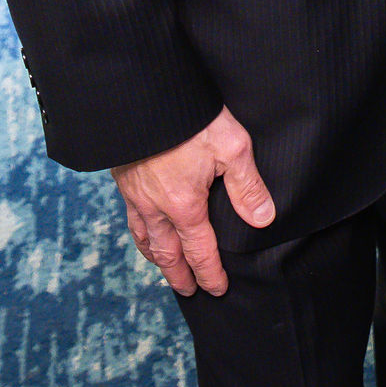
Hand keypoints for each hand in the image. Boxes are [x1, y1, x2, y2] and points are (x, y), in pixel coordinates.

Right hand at [112, 107, 274, 295]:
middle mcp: (156, 207)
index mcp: (185, 205)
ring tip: (164, 268)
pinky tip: (143, 230)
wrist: (142, 95)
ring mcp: (135, 195)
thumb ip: (248, 187)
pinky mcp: (123, 179)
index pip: (199, 251)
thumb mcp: (232, 146)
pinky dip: (139, 234)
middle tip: (188, 292)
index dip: (209, 274)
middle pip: (168, 253)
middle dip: (179, 275)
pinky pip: (130, 218)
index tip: (217, 289)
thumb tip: (262, 220)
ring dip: (157, 259)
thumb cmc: (191, 118)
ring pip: (145, 238)